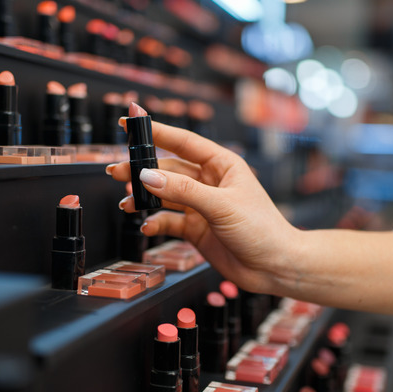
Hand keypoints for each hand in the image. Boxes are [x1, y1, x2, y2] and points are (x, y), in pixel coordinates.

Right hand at [106, 118, 297, 293]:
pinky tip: (147, 227)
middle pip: (168, 170)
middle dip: (142, 171)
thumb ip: (183, 191)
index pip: (183, 142)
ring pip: (165, 196)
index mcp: (222, 165)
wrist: (275, 268)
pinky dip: (156, 223)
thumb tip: (148, 177)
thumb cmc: (262, 230)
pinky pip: (169, 221)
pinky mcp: (196, 229)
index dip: (156, 132)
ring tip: (127, 204)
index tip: (130, 123)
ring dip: (144, 199)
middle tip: (116, 171)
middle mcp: (209, 182)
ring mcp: (201, 206)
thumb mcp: (221, 206)